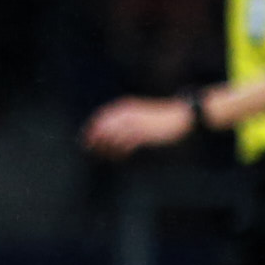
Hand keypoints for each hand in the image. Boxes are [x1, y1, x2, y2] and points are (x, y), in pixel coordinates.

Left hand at [82, 95, 199, 158]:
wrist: (179, 117)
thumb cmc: (158, 118)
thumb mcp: (138, 115)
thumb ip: (124, 121)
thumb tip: (108, 133)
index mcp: (126, 107)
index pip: (102, 116)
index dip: (91, 127)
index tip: (85, 138)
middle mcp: (129, 113)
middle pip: (105, 125)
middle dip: (94, 137)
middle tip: (88, 149)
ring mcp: (136, 123)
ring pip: (114, 136)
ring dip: (106, 146)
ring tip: (104, 155)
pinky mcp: (145, 133)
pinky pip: (127, 143)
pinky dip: (120, 151)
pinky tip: (118, 157)